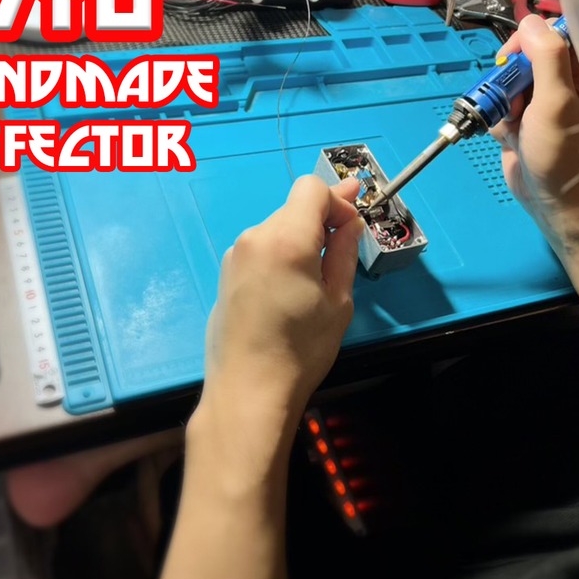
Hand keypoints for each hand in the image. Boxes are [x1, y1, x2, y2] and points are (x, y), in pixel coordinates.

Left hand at [199, 176, 363, 425]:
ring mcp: (236, 254)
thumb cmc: (302, 349)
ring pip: (277, 229)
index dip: (337, 201)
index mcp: (287, 239)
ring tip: (317, 278)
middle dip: (321, 221)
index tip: (353, 224)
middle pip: (294, 208)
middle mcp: (256, 237)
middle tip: (345, 246)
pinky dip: (281, 255)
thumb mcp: (338, 302)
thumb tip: (349, 224)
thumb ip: (344, 253)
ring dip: (301, 240)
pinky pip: (261, 249)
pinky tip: (289, 290)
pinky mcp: (226, 273)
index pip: (312, 189)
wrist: (248, 390)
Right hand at [490, 15, 578, 254]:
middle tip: (510, 91)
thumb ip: (546, 58)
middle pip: (528, 54)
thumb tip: (530, 22)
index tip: (518, 52)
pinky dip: (499, 118)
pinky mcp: (522, 120)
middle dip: (512, 73)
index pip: (559, 34)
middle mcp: (563, 83)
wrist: (548, 199)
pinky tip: (508, 135)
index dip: (535, 36)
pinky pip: (502, 105)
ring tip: (511, 119)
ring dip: (502, 98)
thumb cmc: (560, 152)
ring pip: (510, 80)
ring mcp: (540, 102)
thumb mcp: (556, 102)